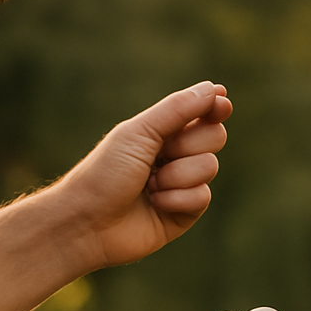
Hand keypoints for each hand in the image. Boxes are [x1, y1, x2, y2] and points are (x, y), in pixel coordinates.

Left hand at [0, 81, 231, 310]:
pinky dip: (178, 199)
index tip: (221, 104)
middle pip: (214, 136)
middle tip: (161, 154)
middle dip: (188, 144)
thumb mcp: (139, 133)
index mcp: (161, 130)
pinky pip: (203, 197)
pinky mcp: (186, 213)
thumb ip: (177, 110)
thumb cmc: (105, 173)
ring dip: (177, 176)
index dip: (214, 107)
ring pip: (210, 167)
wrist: (89, 222)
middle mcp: (175, 155)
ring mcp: (182, 184)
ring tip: (150, 186)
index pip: (201, 112)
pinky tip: (156, 205)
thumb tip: (214, 88)